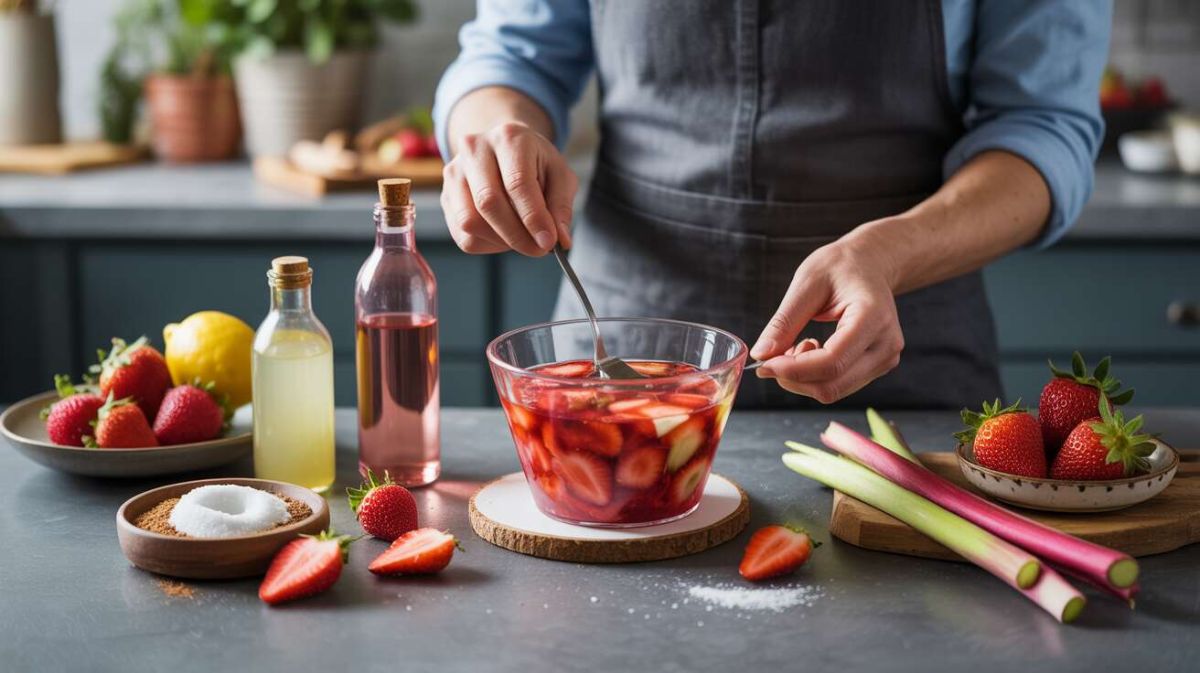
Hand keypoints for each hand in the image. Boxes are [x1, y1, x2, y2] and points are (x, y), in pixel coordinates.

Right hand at [440, 121, 577, 255]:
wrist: (505, 150)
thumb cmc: (535, 163)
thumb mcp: (560, 176)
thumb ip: (560, 206)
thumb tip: (559, 240)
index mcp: (509, 138)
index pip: (517, 183)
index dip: (533, 217)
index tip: (548, 243)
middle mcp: (474, 149)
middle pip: (488, 202)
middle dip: (517, 235)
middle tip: (539, 249)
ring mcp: (454, 173)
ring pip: (470, 221)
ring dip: (501, 241)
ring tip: (523, 239)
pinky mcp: (446, 196)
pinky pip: (463, 235)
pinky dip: (487, 244)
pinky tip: (504, 236)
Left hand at [750, 235, 904, 403]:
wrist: (871, 264)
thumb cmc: (840, 267)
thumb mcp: (807, 283)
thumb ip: (784, 321)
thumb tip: (760, 355)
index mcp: (873, 318)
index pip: (831, 362)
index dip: (793, 370)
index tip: (763, 363)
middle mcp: (886, 345)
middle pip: (832, 384)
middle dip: (793, 377)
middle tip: (771, 356)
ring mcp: (885, 359)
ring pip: (833, 390)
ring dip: (802, 378)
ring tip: (795, 344)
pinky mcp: (878, 367)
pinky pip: (839, 385)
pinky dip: (813, 376)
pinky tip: (809, 350)